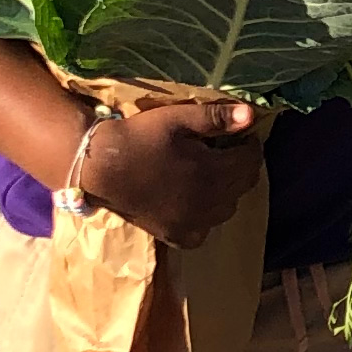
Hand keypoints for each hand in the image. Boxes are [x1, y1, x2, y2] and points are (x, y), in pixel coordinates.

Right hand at [78, 99, 261, 246]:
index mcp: (212, 173)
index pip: (251, 161)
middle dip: (241, 166)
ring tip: (211, 173)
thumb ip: (216, 118)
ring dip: (227, 191)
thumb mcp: (177, 119)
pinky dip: (206, 217)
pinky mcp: (175, 236)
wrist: (99, 167)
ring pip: (227, 209)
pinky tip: (194, 201)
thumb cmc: (139, 137)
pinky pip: (204, 231)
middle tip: (227, 151)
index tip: (241, 135)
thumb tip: (252, 115)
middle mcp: (208, 203)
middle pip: (243, 186)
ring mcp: (192, 223)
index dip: (250, 145)